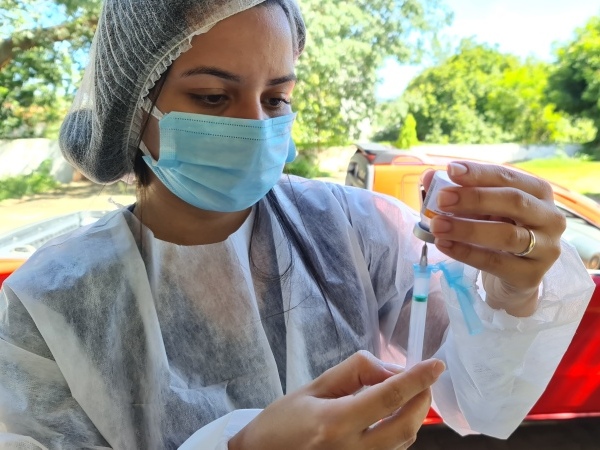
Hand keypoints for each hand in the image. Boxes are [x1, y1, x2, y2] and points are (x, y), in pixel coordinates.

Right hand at [229, 351, 444, 449]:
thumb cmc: (282, 421)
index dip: (416, 379)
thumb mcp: (314, 387)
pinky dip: (399, 431)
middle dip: (422, 399)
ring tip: (406, 393)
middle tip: (424, 379)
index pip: (388, 397)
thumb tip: (389, 369)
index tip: (436, 364)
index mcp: (336, 423)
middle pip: (406, 426)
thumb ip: (354, 373)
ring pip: (403, 442)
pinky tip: (390, 416)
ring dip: (412, 415)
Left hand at [423, 162, 565, 316]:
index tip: (451, 170)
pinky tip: (444, 245)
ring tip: (437, 225)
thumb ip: (456, 192)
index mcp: (538, 193)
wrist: (511, 277)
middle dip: (475, 198)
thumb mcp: (478, 210)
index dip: (479, 173)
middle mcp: (550, 217)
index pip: (509, 177)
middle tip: (442, 199)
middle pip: (513, 201)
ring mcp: (546, 248)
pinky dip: (467, 253)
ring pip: (506, 235)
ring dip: (467, 228)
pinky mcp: (532, 275)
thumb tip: (428, 177)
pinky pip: (496, 262)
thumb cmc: (495, 233)